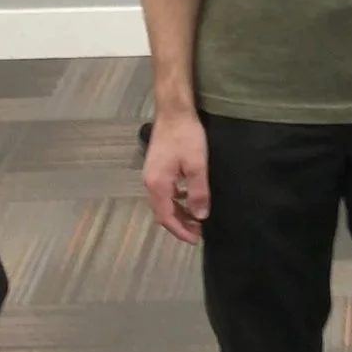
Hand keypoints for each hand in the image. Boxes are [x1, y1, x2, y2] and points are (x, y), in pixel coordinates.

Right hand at [144, 111, 210, 242]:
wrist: (173, 111)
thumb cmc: (186, 136)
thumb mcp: (197, 166)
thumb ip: (198, 192)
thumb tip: (201, 216)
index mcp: (157, 185)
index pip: (166, 217)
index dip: (181, 231)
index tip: (196, 240)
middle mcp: (150, 183)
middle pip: (163, 212)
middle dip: (181, 224)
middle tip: (200, 232)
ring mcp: (152, 175)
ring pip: (164, 202)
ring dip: (179, 212)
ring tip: (198, 218)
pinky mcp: (157, 167)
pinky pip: (165, 192)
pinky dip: (177, 200)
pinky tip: (190, 198)